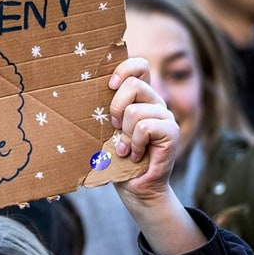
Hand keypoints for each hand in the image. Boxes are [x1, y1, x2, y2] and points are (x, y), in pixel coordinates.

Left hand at [108, 58, 178, 203]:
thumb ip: (104, 108)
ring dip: (124, 135)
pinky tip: (134, 155)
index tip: (108, 87)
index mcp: (140, 97)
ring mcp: (165, 117)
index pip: (139, 66)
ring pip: (135, 111)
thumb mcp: (105, 129)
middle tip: (114, 128)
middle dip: (116, 108)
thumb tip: (81, 90)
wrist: (134, 188)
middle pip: (134, 85)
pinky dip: (134, 144)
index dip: (123, 69)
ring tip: (125, 149)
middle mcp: (155, 103)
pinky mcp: (172, 133)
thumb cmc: (115, 158)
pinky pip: (145, 128)